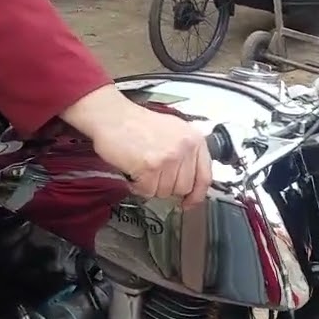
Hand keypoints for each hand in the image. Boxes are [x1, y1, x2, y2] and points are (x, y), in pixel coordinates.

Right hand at [65, 86, 211, 206]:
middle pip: (184, 187)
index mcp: (194, 139)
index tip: (189, 202)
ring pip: (165, 191)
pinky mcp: (150, 167)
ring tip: (143, 168)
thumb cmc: (138, 123)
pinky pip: (148, 191)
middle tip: (155, 176)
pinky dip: (138, 186)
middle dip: (167, 187)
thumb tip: (192, 181)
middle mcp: (185, 148)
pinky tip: (134, 172)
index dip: (197, 195)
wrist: (113, 116)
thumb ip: (187, 154)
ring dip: (151, 185)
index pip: (205, 176)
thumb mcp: (174, 131)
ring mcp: (168, 158)